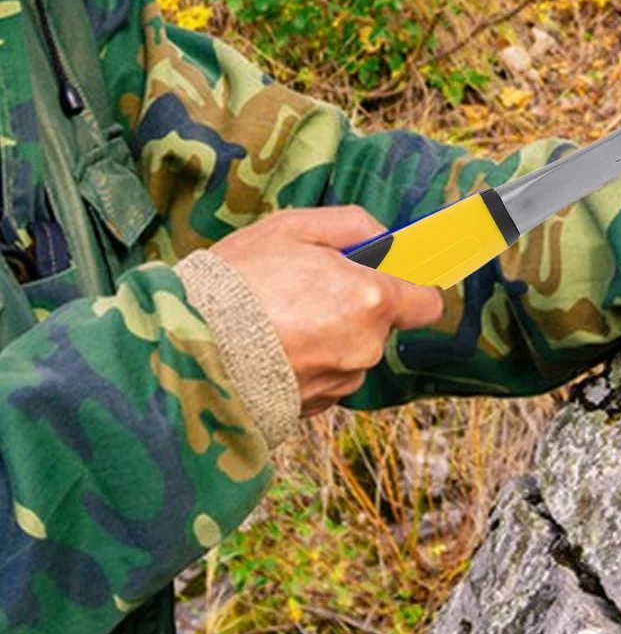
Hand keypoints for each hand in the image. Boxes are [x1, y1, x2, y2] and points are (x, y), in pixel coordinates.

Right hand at [210, 207, 444, 414]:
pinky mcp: (313, 408)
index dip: (409, 286)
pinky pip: (324, 378)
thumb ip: (352, 225)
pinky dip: (306, 363)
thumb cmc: (236, 283)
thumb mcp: (293, 228)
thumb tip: (383, 237)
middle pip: (381, 324)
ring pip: (350, 353)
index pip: (426, 302)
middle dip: (355, 306)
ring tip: (277, 319)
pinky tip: (270, 348)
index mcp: (372, 300)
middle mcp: (365, 347)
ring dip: (328, 336)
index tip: (388, 276)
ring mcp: (339, 382)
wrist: (182, 349)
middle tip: (306, 288)